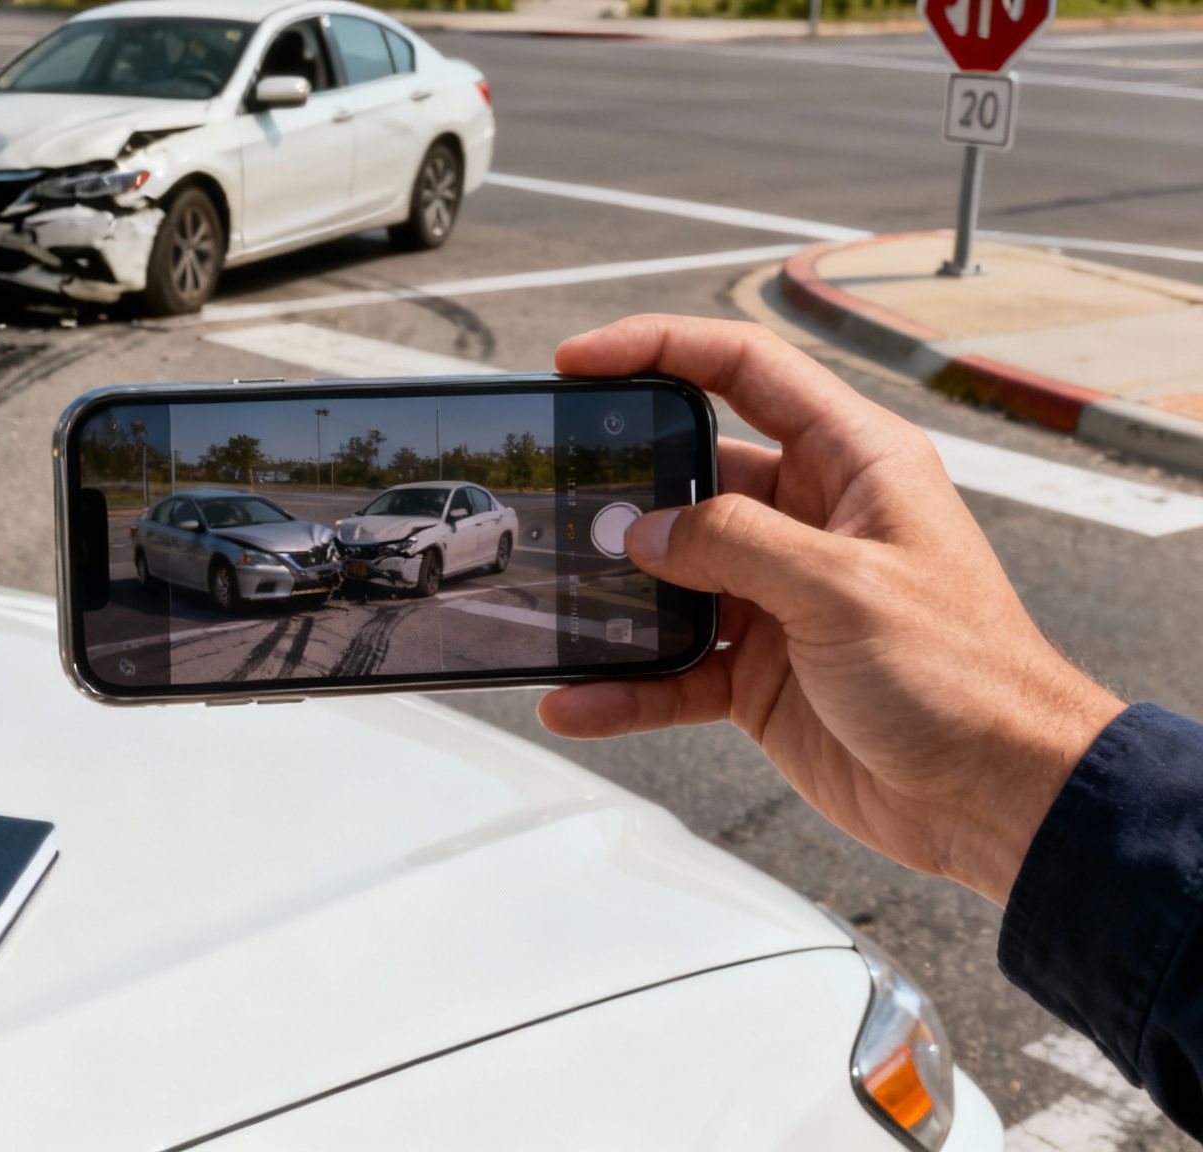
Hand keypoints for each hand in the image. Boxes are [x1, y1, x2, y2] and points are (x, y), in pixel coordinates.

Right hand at [538, 316, 1123, 907]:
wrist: (997, 797)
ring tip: (556, 606)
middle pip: (691, 475)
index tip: (579, 361)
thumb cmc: (967, 677)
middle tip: (554, 497)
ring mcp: (781, 597)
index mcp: (854, 463)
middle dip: (620, 489)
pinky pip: (673, 668)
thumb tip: (646, 531)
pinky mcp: (762, 670)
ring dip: (613, 598)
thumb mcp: (845, 588)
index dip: (659, 349)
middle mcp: (813, 520)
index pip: (745, 371)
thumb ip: (735, 544)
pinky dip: (627, 685)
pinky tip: (580, 699)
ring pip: (671, 577)